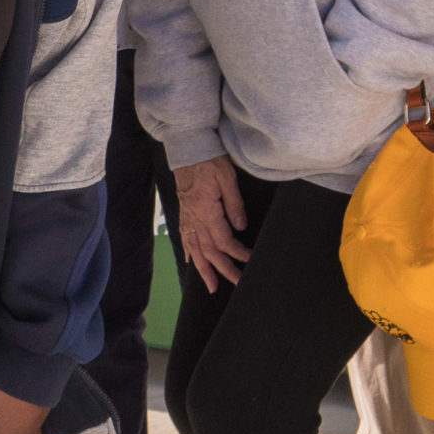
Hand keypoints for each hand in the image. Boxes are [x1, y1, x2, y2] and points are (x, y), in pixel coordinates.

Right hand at [172, 154, 251, 291]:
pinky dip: (188, 252)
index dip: (238, 253)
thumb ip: (234, 204)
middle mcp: (194, 218)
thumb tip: (240, 227)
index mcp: (206, 210)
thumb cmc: (209, 159)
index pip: (224, 240)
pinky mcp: (184, 211)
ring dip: (203, 269)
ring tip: (211, 286)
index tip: (249, 260)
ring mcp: (187, 216)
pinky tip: (190, 262)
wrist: (188, 146)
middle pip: (209, 250)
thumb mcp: (227, 178)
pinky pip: (185, 237)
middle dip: (223, 269)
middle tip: (236, 283)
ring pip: (195, 249)